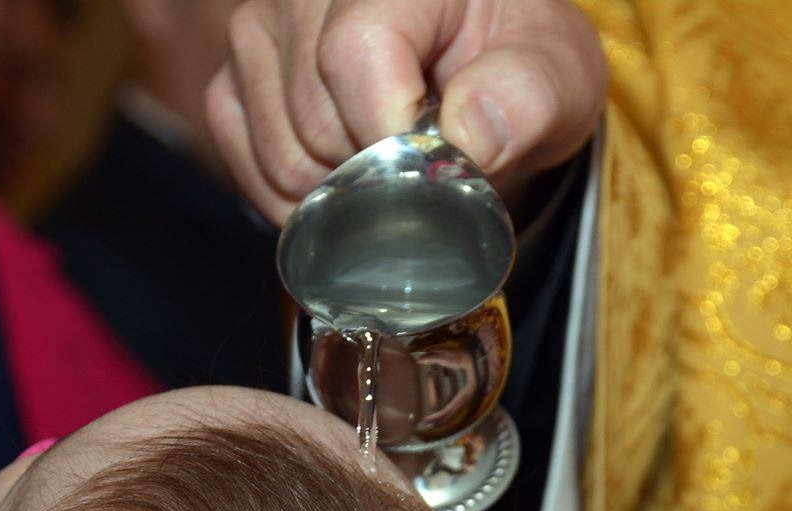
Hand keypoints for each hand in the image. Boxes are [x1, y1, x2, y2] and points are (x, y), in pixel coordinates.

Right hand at [206, 0, 606, 223]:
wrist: (481, 69)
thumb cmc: (515, 65)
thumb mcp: (556, 75)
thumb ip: (528, 96)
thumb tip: (470, 136)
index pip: (356, 55)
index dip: (395, 134)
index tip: (440, 166)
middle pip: (317, 119)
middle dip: (380, 171)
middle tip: (428, 162)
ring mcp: (259, 29)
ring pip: (284, 156)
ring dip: (344, 192)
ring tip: (393, 163)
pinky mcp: (236, 78)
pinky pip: (249, 168)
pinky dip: (303, 200)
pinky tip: (350, 176)